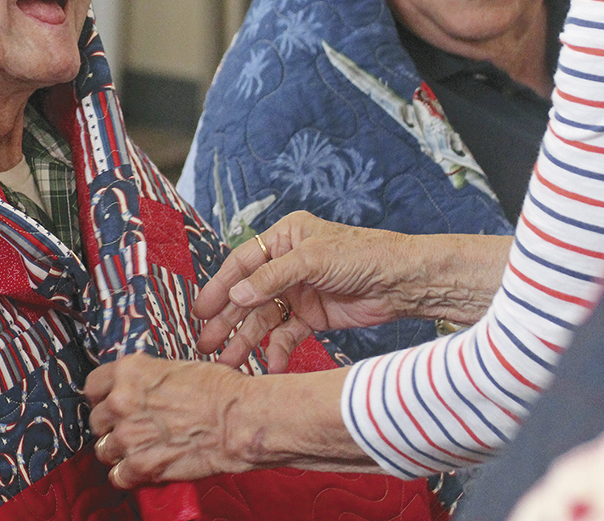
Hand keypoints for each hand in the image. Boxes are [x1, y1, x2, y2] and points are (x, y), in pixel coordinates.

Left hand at [85, 352, 364, 486]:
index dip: (102, 395)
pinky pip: (117, 475)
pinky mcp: (140, 466)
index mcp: (129, 371)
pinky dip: (128, 474)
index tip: (109, 401)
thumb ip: (146, 378)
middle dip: (111, 424)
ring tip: (139, 446)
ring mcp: (128, 436)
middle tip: (131, 426)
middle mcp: (122, 401)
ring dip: (118, 450)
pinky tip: (142, 465)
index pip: (92, 385)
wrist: (236, 419)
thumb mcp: (174, 368)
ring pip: (103, 449)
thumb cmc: (217, 389)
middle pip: (96, 420)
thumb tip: (135, 387)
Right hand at [194, 211, 509, 372]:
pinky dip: (277, 349)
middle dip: (228, 318)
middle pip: (249, 293)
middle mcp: (286, 264)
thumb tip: (236, 294)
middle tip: (205, 343)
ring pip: (264, 318)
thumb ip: (272, 278)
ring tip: (228, 362)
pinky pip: (287, 334)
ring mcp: (299, 291)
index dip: (220, 286)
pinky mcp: (314, 316)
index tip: (200, 309)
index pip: (242, 262)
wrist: (403, 281)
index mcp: (284, 238)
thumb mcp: (312, 260)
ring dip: (247, 339)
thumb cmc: (362, 254)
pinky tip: (270, 365)